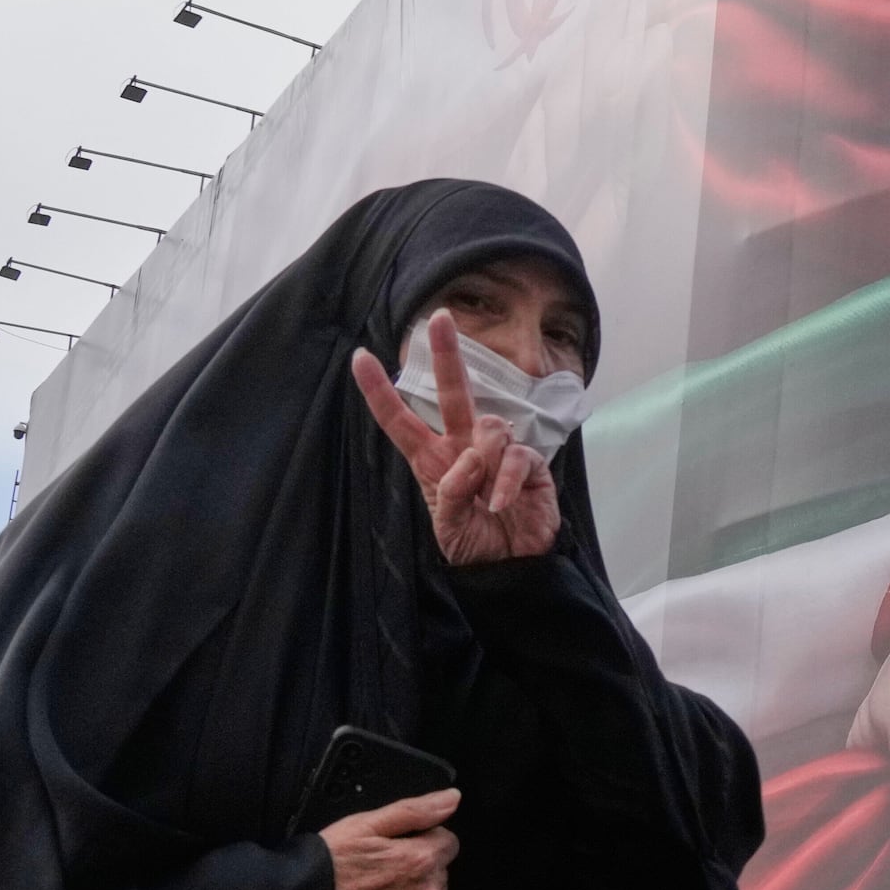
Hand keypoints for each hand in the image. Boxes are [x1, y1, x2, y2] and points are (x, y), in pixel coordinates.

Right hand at [321, 789, 458, 889]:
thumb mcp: (366, 824)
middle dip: (418, 870)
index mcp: (422, 860)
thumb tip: (453, 798)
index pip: (447, 843)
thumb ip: (416, 811)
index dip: (422, 841)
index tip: (396, 848)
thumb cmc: (328, 864)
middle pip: (439, 874)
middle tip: (380, 873)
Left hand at [350, 315, 562, 567]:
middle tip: (439, 319)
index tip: (360, 358)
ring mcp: (499, 454)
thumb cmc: (474, 547)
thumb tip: (472, 459)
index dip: (379, 392)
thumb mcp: (448, 529)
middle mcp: (464, 448)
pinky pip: (517, 456)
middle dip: (446, 355)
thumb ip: (452, 495)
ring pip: (489, 427)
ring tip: (486, 499)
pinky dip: (507, 480)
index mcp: (433, 460)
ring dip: (484, 461)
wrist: (513, 570)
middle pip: (453, 394)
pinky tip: (501, 503)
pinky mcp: (530, 466)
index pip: (401, 421)